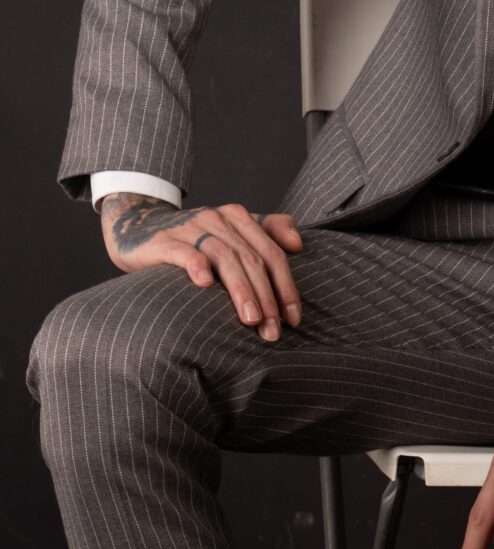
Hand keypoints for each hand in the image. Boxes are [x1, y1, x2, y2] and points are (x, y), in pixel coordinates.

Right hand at [99, 192, 303, 340]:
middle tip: (273, 331)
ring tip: (251, 320)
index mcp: (239, 217)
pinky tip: (205, 284)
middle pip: (251, 259)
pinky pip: (184, 252)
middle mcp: (219, 219)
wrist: (139, 227)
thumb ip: (268, 231)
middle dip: (266, 297)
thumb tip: (298, 243)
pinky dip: (196, 265)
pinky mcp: (165, 241)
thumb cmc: (195, 239)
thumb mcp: (231, 231)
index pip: (272, 253)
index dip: (286, 286)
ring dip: (241, 290)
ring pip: (224, 257)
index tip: (294, 319)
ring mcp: (191, 228)